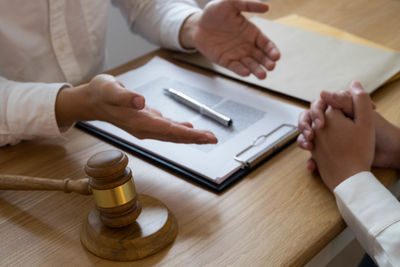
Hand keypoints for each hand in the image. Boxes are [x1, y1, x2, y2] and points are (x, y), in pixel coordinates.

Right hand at [55, 74, 217, 143]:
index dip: (189, 135)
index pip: (169, 130)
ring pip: (172, 134)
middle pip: (174, 136)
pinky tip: (188, 128)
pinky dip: (179, 130)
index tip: (205, 137)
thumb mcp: (109, 89)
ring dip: (190, 136)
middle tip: (213, 139)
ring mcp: (146, 127)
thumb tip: (140, 101)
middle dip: (195, 138)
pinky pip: (167, 129)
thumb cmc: (101, 93)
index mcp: (139, 122)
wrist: (92, 101)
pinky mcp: (146, 122)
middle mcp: (145, 128)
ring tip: (207, 137)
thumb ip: (124, 96)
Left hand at [180, 0, 279, 78]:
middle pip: (261, 57)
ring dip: (257, 70)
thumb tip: (267, 7)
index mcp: (252, 33)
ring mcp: (237, 55)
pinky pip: (235, 67)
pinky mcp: (226, 61)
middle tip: (271, 67)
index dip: (272, 50)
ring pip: (250, 65)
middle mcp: (247, 46)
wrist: (197, 25)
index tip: (277, 56)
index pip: (266, 44)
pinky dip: (241, 71)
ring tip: (263, 75)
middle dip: (267, 63)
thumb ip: (247, 4)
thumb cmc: (215, 12)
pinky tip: (246, 73)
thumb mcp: (230, 3)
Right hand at [311, 86, 374, 190]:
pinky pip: (314, 154)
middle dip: (305, 126)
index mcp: (341, 109)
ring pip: (308, 135)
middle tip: (312, 135)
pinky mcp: (329, 151)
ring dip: (303, 140)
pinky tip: (313, 165)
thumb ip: (344, 101)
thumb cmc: (380, 133)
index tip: (321, 124)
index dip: (317, 112)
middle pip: (309, 119)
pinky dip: (311, 159)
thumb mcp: (361, 115)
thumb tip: (322, 92)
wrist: (389, 154)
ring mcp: (329, 136)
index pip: (319, 104)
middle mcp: (333, 121)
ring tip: (309, 148)